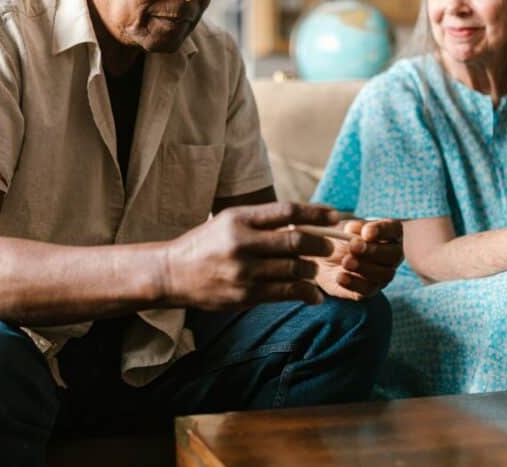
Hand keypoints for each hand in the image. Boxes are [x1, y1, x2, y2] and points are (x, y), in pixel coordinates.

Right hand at [160, 202, 337, 310]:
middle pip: (296, 242)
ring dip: (312, 271)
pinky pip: (285, 294)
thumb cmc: (206, 244)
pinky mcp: (245, 296)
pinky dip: (306, 294)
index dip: (316, 213)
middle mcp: (242, 243)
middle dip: (320, 245)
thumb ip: (262, 221)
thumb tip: (304, 222)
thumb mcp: (228, 221)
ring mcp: (244, 272)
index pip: (287, 211)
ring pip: (294, 270)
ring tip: (315, 270)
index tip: (335, 216)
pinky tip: (313, 295)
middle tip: (329, 248)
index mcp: (240, 219)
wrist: (172, 273)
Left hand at [309, 219, 402, 300]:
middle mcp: (391, 253)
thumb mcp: (341, 226)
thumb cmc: (339, 236)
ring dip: (365, 268)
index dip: (381, 231)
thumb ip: (348, 227)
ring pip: (385, 274)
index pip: (393, 228)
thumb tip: (352, 229)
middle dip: (373, 251)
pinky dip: (354, 284)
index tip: (366, 233)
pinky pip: (368, 290)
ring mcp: (383, 273)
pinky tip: (340, 277)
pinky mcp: (370, 289)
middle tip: (353, 246)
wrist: (325, 257)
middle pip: (393, 254)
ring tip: (345, 262)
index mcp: (388, 232)